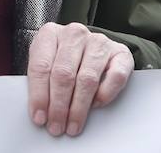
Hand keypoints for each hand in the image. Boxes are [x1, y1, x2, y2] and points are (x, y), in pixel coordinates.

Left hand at [26, 22, 132, 136]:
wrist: (91, 47)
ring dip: (79, 107)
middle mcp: (75, 34)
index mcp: (50, 34)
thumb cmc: (63, 58)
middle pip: (64, 74)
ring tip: (73, 125)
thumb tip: (40, 113)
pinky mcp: (120, 53)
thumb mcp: (46, 64)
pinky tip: (95, 106)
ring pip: (87, 78)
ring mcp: (99, 42)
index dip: (39, 95)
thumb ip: (41, 82)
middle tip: (56, 126)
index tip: (39, 117)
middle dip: (59, 106)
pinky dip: (105, 95)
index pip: (41, 66)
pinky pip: (115, 77)